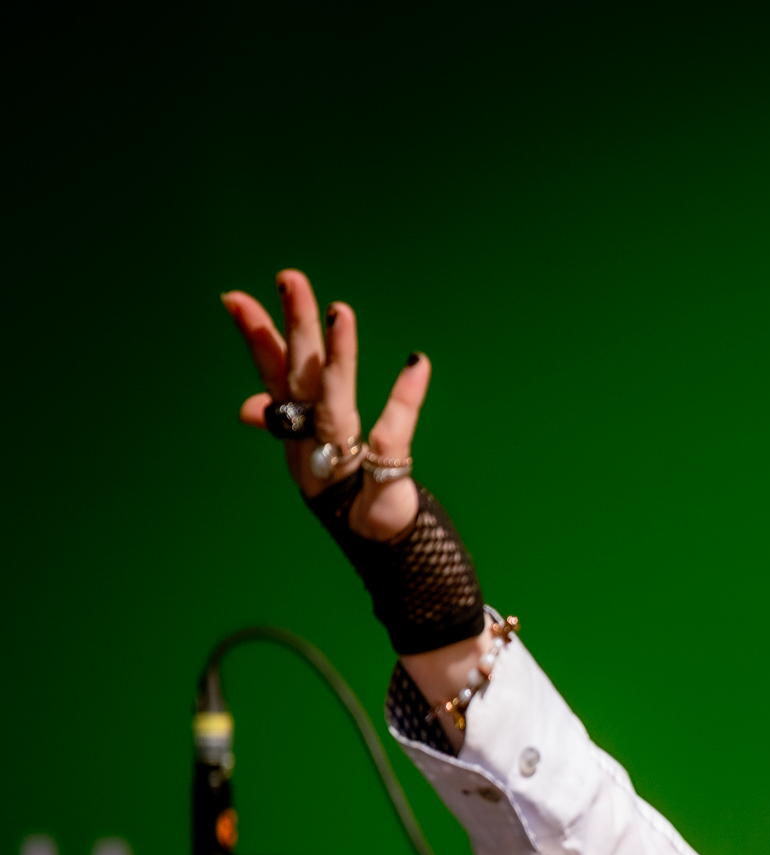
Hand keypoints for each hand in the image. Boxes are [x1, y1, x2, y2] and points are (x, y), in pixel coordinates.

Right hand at [219, 269, 425, 541]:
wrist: (378, 544)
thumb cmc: (346, 494)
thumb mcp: (310, 456)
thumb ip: (286, 420)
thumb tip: (249, 406)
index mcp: (298, 428)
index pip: (273, 373)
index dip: (256, 337)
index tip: (236, 297)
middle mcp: (315, 438)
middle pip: (300, 376)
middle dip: (293, 328)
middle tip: (289, 278)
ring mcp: (344, 457)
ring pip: (335, 400)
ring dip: (337, 356)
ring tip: (340, 312)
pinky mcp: (381, 475)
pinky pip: (394, 434)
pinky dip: (405, 397)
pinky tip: (417, 361)